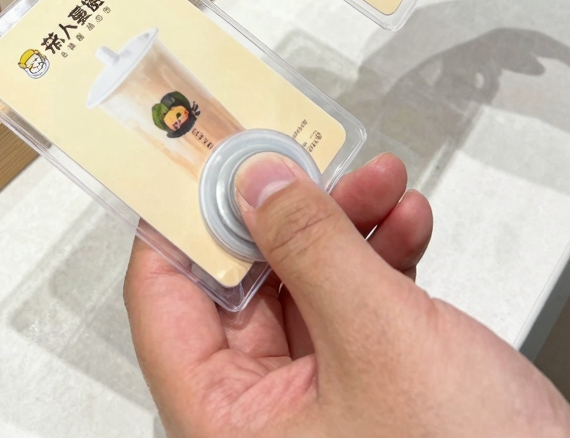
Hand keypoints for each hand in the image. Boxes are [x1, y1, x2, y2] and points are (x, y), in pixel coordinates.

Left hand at [125, 153, 569, 437]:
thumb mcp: (378, 337)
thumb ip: (310, 246)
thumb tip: (256, 184)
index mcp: (227, 424)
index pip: (162, 299)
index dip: (179, 219)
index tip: (198, 158)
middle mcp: (264, 418)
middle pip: (243, 281)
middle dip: (285, 211)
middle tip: (303, 159)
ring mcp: (321, 401)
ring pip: (306, 283)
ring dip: (345, 225)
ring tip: (379, 184)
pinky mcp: (373, 387)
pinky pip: (355, 304)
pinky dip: (381, 258)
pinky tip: (407, 225)